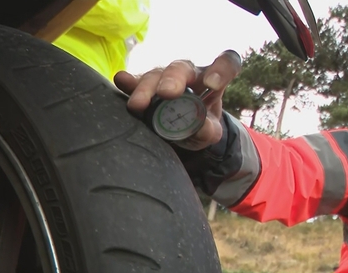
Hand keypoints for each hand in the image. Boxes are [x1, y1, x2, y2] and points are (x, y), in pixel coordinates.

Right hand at [113, 50, 241, 149]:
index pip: (226, 64)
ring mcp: (164, 77)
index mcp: (212, 80)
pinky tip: (121, 81)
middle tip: (167, 93)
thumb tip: (201, 126)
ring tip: (138, 104)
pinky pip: (136, 80)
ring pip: (156, 75)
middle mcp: (188, 74)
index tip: (212, 85)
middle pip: (182, 68)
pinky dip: (128, 81)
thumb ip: (209, 130)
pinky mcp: (145, 86)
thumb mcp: (209, 132)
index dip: (221, 70)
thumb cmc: (200, 125)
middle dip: (174, 79)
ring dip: (147, 88)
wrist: (183, 129)